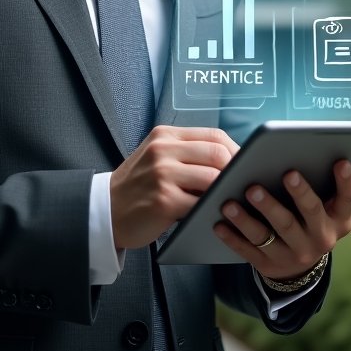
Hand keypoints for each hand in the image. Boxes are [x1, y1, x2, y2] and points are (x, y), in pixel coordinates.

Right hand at [110, 126, 238, 249]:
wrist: (105, 210)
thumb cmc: (138, 187)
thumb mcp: (158, 158)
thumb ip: (188, 154)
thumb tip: (233, 162)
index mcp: (165, 136)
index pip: (214, 136)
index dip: (236, 151)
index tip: (246, 166)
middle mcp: (163, 150)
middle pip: (218, 154)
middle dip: (236, 172)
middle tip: (241, 187)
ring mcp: (162, 174)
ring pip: (213, 178)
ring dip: (225, 192)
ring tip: (230, 201)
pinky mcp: (163, 200)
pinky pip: (200, 204)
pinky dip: (211, 210)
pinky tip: (214, 215)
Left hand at [213, 160, 350, 279]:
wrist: (297, 266)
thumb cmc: (307, 219)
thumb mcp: (323, 207)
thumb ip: (316, 184)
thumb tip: (296, 148)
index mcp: (338, 219)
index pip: (348, 199)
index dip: (346, 181)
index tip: (340, 161)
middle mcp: (321, 238)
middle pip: (309, 213)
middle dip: (298, 193)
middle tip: (285, 173)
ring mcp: (295, 254)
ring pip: (271, 233)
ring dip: (249, 217)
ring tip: (231, 201)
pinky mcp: (269, 265)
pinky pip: (248, 250)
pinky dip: (232, 237)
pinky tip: (218, 223)